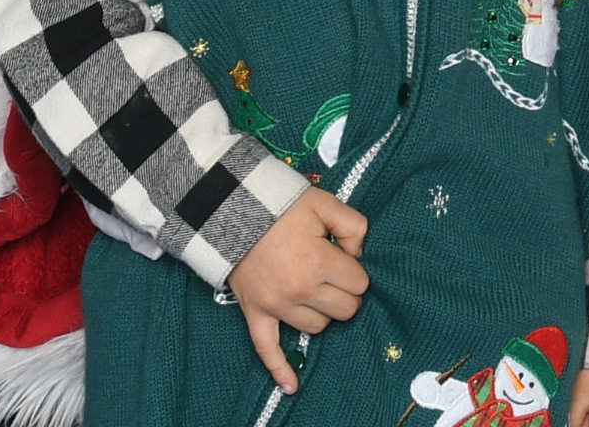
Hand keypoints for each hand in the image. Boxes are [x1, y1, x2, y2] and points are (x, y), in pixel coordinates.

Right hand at [230, 185, 369, 393]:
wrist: (229, 209)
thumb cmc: (279, 205)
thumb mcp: (324, 203)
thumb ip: (354, 226)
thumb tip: (358, 256)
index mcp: (318, 262)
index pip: (359, 283)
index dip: (354, 269)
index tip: (342, 255)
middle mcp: (299, 289)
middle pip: (344, 310)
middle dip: (345, 293)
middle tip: (334, 275)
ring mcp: (276, 305)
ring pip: (317, 326)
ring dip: (321, 312)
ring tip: (313, 290)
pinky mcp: (255, 313)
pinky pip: (267, 349)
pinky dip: (280, 369)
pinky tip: (291, 386)